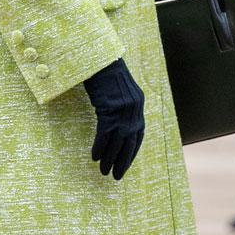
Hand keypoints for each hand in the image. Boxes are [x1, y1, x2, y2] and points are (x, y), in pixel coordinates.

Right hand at [83, 58, 145, 179]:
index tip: (126, 164)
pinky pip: (105, 133)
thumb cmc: (105, 73)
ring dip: (110, 158)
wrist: (99, 58)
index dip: (132, 151)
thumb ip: (122, 106)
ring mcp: (122, 109)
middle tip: (116, 176)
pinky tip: (95, 157)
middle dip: (123, 160)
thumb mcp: (119, 91)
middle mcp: (134, 108)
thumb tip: (116, 122)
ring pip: (118, 140)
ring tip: (104, 171)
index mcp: (138, 104)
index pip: (139, 134)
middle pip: (130, 141)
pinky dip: (100, 147)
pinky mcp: (109, 108)